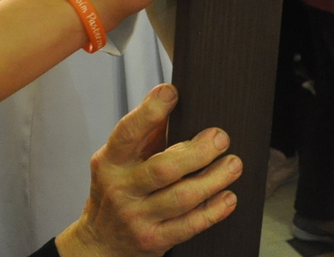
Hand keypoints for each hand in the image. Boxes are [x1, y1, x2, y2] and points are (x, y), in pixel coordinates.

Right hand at [56, 84, 239, 256]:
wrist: (100, 244)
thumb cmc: (114, 192)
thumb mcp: (117, 162)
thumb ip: (144, 136)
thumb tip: (172, 103)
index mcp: (110, 162)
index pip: (128, 133)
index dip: (150, 111)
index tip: (172, 92)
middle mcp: (121, 189)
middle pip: (163, 168)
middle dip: (197, 152)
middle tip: (221, 138)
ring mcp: (137, 217)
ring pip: (181, 197)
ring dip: (213, 179)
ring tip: (233, 164)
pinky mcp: (154, 240)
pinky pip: (189, 225)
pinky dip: (213, 211)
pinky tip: (228, 197)